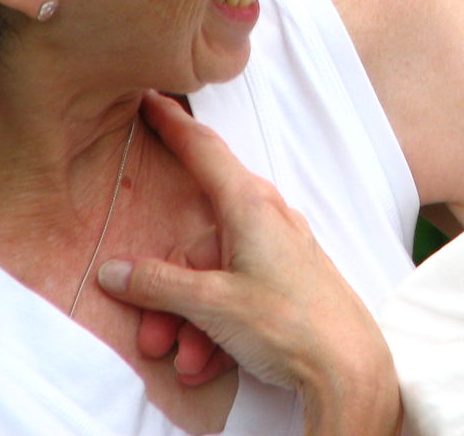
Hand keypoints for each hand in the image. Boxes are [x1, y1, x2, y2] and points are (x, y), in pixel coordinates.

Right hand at [98, 92, 399, 432]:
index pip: (204, 150)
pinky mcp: (287, 277)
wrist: (349, 366)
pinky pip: (237, 292)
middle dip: (167, 291)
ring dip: (191, 319)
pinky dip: (217, 325)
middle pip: (196, 239)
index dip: (174, 124)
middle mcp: (267, 217)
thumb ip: (158, 284)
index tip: (152, 98)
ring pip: (213, 274)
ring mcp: (279, 248)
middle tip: (152, 335)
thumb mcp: (211, 303)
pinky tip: (210, 362)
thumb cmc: (287, 322)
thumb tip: (115, 271)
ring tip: (187, 359)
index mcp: (250, 205)